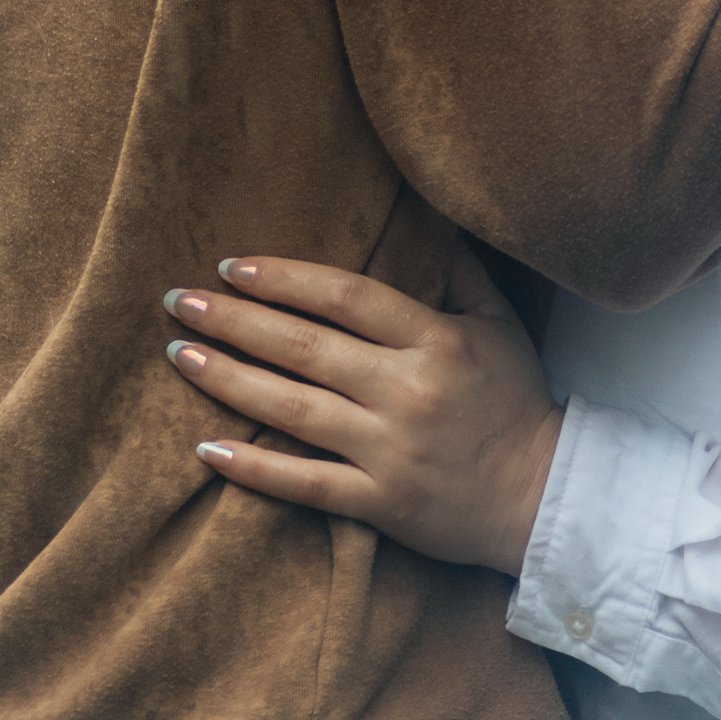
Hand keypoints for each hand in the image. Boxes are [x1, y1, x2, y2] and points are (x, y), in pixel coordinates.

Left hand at [162, 244, 561, 574]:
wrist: (542, 495)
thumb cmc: (516, 400)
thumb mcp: (499, 324)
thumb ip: (458, 271)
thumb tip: (423, 216)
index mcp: (436, 339)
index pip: (346, 297)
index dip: (285, 279)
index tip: (233, 266)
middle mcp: (408, 390)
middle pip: (305, 348)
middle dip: (235, 320)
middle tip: (178, 300)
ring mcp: (390, 450)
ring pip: (293, 410)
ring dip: (229, 381)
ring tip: (182, 355)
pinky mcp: (380, 503)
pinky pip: (304, 484)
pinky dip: (254, 468)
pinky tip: (207, 449)